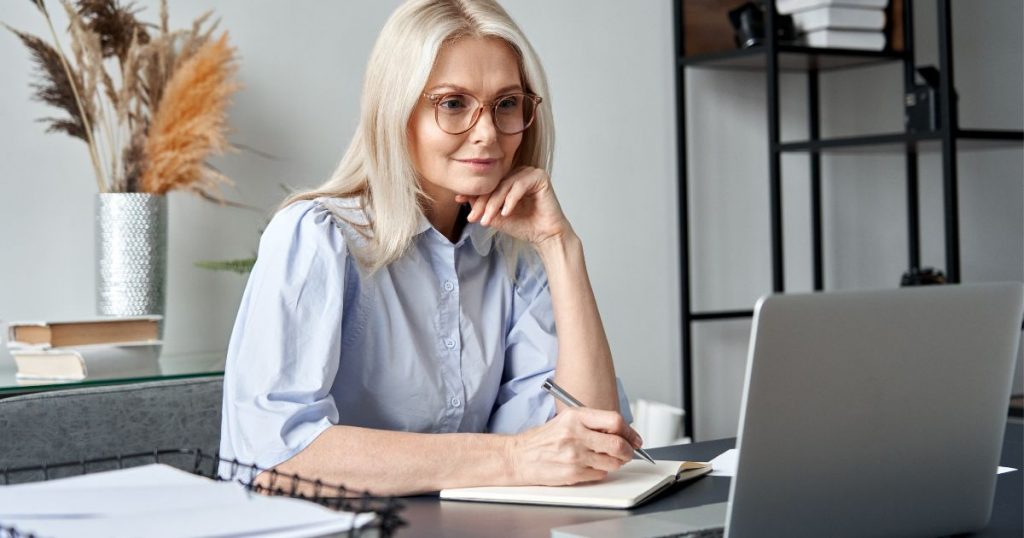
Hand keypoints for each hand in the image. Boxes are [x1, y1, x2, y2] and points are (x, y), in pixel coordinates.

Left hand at [455, 167, 570, 245]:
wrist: (545, 236)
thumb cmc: (524, 226)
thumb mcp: (496, 216)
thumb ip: (481, 206)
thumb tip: (461, 196)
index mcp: (509, 179)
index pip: (489, 185)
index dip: (474, 194)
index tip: (459, 200)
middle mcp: (519, 173)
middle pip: (495, 185)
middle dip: (482, 202)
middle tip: (473, 217)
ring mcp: (530, 173)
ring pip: (505, 185)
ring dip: (494, 203)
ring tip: (488, 219)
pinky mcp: (540, 177)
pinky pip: (520, 185)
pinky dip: (511, 200)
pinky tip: (506, 213)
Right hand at [505, 408, 643, 485]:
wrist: (519, 457)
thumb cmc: (543, 439)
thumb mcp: (566, 420)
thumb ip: (593, 423)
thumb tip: (621, 431)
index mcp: (575, 417)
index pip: (615, 420)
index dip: (629, 431)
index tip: (634, 438)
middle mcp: (576, 434)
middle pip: (618, 444)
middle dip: (629, 450)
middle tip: (628, 452)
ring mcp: (575, 455)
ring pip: (612, 462)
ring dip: (615, 462)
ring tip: (606, 458)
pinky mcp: (573, 473)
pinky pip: (600, 474)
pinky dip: (600, 471)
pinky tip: (590, 466)